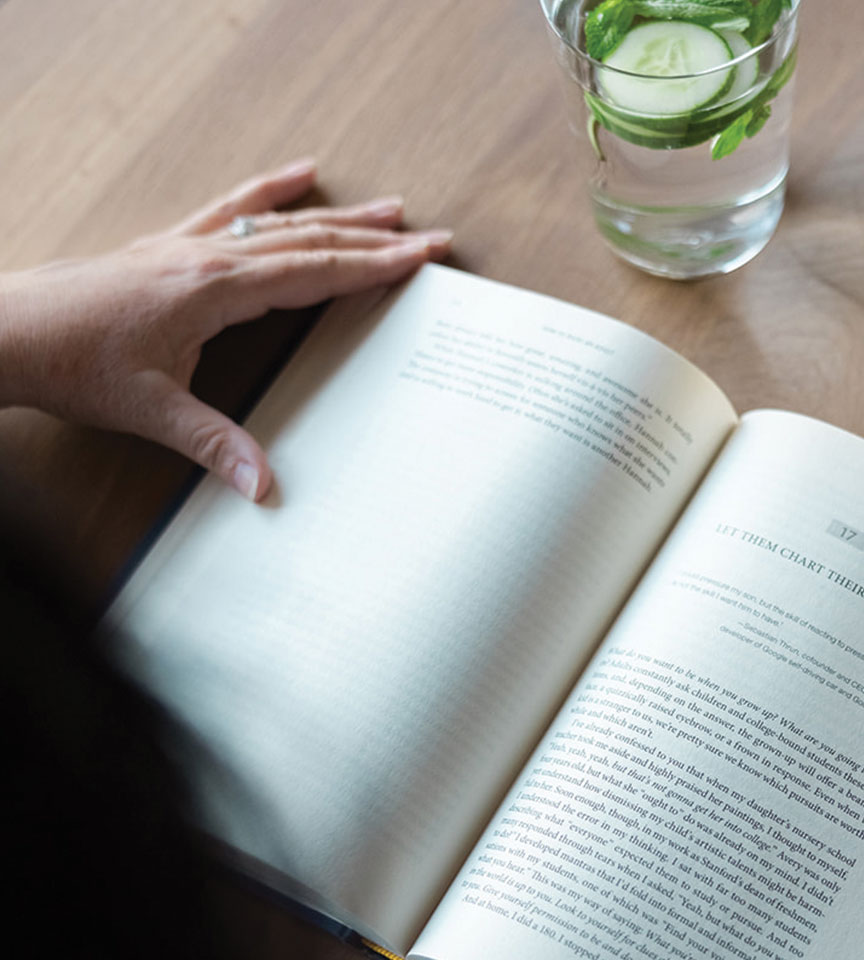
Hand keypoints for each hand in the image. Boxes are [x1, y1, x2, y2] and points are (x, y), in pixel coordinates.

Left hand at [0, 159, 451, 499]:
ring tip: (387, 206)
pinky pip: (231, 210)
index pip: (314, 271)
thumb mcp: (153, 412)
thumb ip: (216, 445)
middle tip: (427, 235)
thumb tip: (265, 486)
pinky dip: (268, 192)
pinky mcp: (169, 248)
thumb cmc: (74, 365)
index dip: (373, 266)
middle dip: (375, 239)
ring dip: (338, 215)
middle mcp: (207, 257)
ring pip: (278, 222)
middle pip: (309, 241)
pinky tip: (296, 175)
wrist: (8, 332)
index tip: (420, 257)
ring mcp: (188, 246)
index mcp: (214, 290)